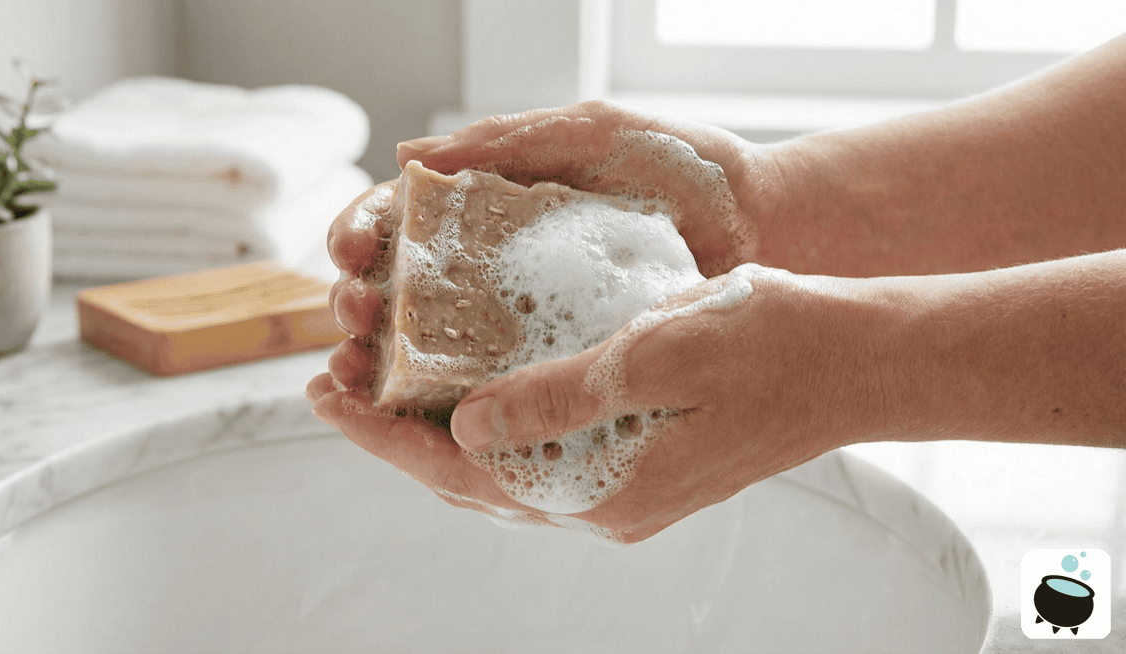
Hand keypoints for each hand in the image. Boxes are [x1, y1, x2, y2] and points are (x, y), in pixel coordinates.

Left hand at [309, 265, 872, 542]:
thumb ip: (557, 396)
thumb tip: (464, 427)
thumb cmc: (770, 345)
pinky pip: (540, 458)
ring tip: (379, 387)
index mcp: (604, 488)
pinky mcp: (640, 466)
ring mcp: (624, 490)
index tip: (326, 394)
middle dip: (395, 435)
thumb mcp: (656, 356)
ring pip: (501, 473)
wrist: (858, 364)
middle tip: (332, 384)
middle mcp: (605, 505)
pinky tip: (466, 393)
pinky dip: (489, 428)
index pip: (462, 473)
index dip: (385, 434)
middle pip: (470, 481)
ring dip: (435, 433)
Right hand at [323, 100, 782, 400]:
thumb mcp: (592, 135)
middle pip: (401, 291)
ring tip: (358, 375)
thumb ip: (507, 142)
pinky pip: (495, 390)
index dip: (364, 235)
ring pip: (434, 349)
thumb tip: (406, 158)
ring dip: (385, 364)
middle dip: (362, 305)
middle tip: (354, 319)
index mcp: (493, 204)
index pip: (403, 221)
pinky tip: (422, 412)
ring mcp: (529, 319)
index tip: (350, 251)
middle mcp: (499, 266)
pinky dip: (448, 403)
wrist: (764, 222)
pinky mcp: (564, 364)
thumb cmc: (683, 167)